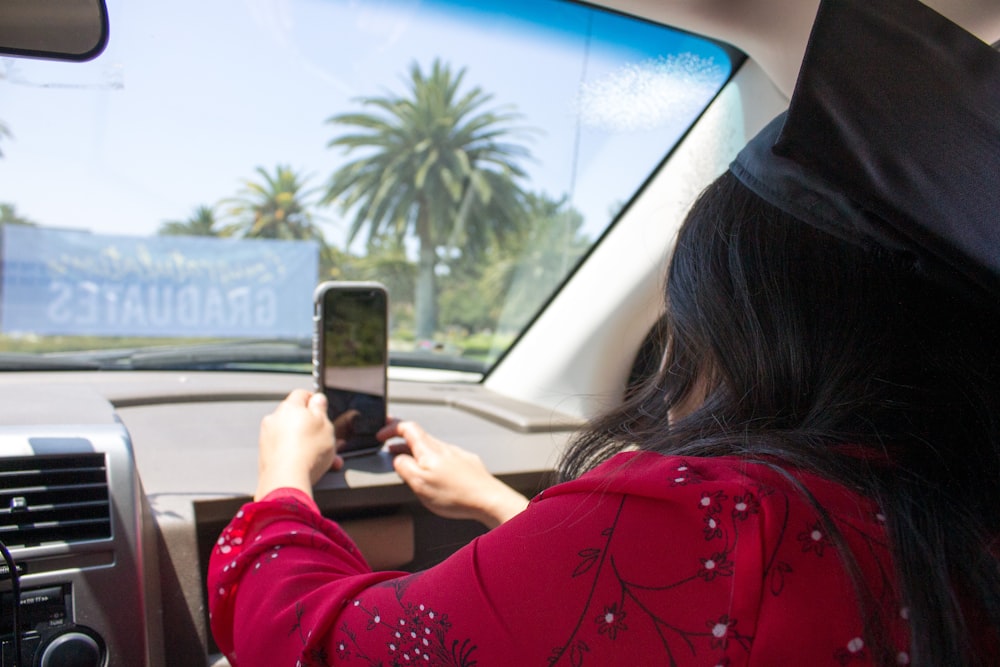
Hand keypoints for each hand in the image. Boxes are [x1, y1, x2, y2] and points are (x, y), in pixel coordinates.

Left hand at [255, 389, 342, 500]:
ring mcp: (268, 439)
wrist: (287, 481)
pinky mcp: (266, 456)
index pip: (302, 394)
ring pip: (294, 437)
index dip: (315, 401)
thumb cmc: (306, 452)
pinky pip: (287, 451)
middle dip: (314, 428)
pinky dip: (299, 456)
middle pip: (298, 418)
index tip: (323, 410)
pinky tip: (312, 466)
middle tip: (327, 438)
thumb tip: (317, 399)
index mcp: (289, 407)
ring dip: (309, 445)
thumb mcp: (325, 424)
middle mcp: (274, 420)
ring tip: (326, 458)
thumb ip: (320, 408)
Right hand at [380, 421, 528, 527]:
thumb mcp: (419, 483)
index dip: (391, 428)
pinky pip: (444, 456)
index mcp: (428, 449)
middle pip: (418, 436)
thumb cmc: (456, 494)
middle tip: (388, 445)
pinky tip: (433, 471)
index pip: (406, 427)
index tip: (380, 435)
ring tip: (406, 459)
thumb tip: (397, 458)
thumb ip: (404, 467)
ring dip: (415, 451)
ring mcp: (456, 454)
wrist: (488, 499)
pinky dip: (431, 460)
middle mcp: (443, 447)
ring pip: (431, 447)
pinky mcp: (466, 463)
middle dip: (400, 440)